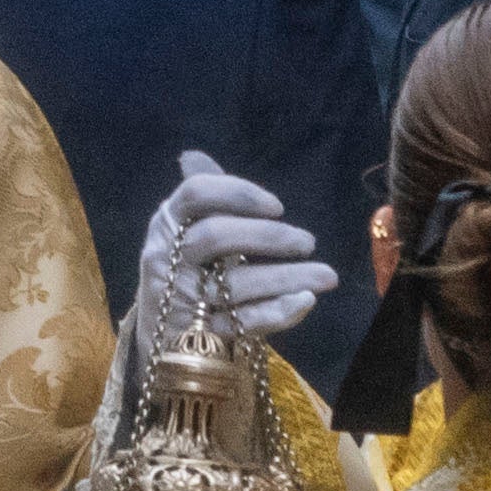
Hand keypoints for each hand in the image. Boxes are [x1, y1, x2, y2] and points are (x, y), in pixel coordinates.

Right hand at [136, 153, 327, 356]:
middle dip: (268, 237)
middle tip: (308, 242)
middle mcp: (166, 256)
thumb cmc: (187, 268)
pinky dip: (277, 311)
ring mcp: (180, 297)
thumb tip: (194, 155)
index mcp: (167, 222)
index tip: (278, 207)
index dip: (238, 193)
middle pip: (216, 236)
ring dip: (286, 278)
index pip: (196, 194)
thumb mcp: (185, 230)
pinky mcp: (198, 334)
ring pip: (235, 284)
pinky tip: (305, 300)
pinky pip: (243, 322)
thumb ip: (203, 199)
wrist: (164, 330)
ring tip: (326, 276)